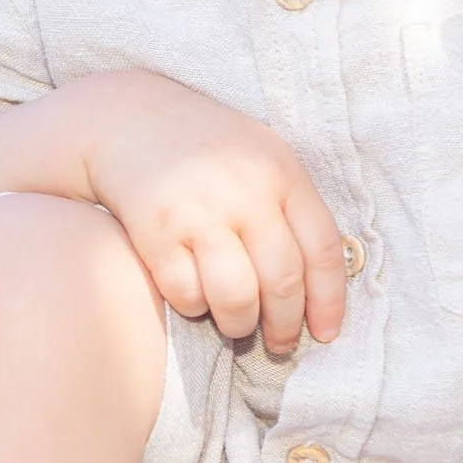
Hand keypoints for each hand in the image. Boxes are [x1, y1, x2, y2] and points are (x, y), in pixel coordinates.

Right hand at [86, 76, 345, 353]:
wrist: (133, 120)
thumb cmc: (209, 147)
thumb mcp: (263, 155)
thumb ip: (291, 207)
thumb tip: (318, 284)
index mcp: (281, 173)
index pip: (322, 248)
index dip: (329, 300)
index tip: (327, 333)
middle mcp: (245, 192)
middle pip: (282, 280)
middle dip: (286, 326)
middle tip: (281, 343)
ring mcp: (198, 211)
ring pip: (236, 297)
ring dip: (241, 325)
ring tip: (238, 325)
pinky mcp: (155, 231)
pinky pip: (186, 294)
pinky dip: (195, 307)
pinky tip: (195, 296)